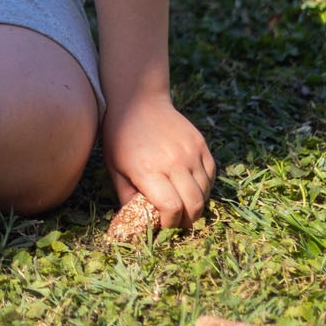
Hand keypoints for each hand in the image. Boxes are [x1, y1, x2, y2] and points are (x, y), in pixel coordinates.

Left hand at [100, 90, 215, 229]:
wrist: (138, 99)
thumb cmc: (120, 136)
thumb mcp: (115, 168)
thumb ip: (127, 198)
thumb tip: (137, 224)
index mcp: (149, 170)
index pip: (172, 209)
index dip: (170, 224)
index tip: (163, 225)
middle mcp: (174, 162)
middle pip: (194, 205)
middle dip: (187, 220)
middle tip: (176, 221)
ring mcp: (191, 152)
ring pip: (205, 192)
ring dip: (196, 204)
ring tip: (182, 204)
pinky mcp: (200, 144)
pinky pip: (210, 175)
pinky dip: (204, 187)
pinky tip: (190, 186)